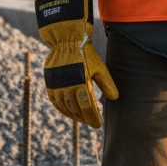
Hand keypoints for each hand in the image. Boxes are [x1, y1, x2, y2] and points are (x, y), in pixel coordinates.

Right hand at [35, 0, 118, 127]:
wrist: (67, 40)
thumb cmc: (86, 54)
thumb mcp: (100, 68)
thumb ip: (107, 84)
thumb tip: (115, 99)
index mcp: (81, 83)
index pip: (88, 108)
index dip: (93, 119)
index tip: (98, 125)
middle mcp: (67, 86)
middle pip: (76, 110)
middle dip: (85, 118)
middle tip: (92, 122)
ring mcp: (57, 85)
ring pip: (65, 107)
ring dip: (74, 115)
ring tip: (82, 118)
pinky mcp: (50, 83)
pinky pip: (55, 101)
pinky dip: (62, 109)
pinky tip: (69, 111)